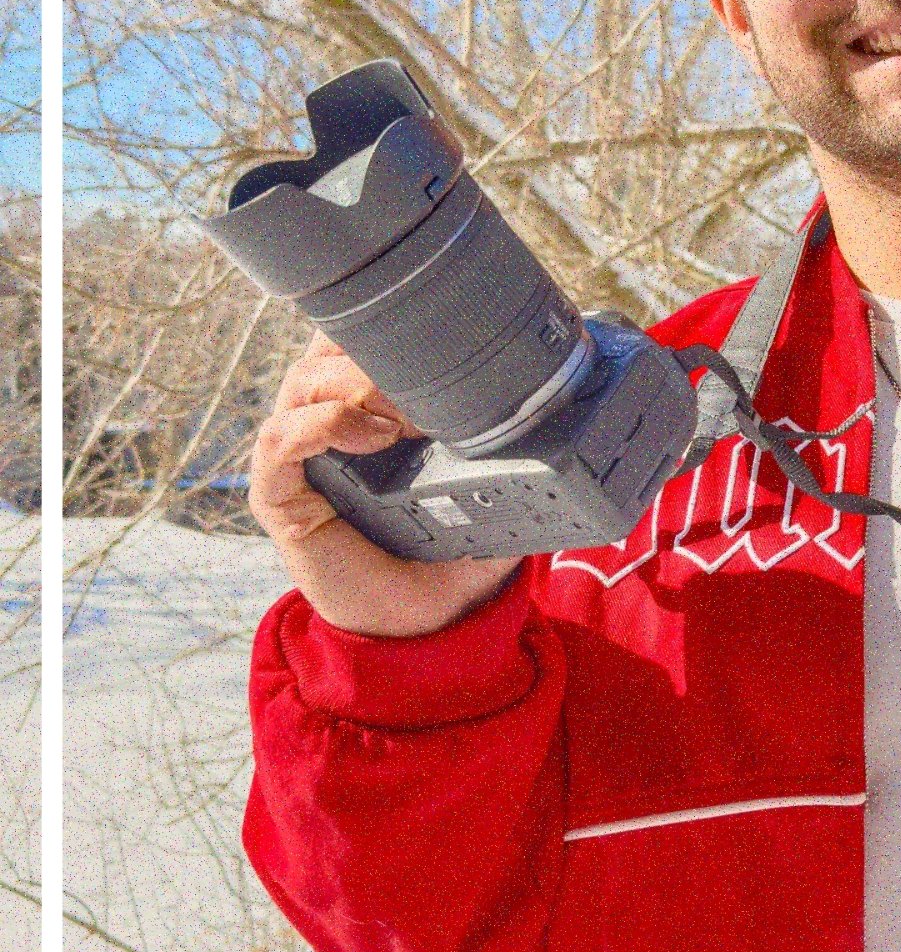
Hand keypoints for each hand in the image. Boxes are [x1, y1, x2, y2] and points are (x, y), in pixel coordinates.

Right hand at [248, 334, 520, 637]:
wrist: (418, 622)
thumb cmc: (447, 551)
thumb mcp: (493, 491)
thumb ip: (516, 451)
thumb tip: (572, 415)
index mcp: (369, 408)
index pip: (359, 337)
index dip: (392, 329)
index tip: (447, 342)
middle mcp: (327, 421)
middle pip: (328, 349)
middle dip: (377, 352)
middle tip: (429, 381)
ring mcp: (298, 454)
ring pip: (305, 383)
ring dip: (359, 387)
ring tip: (410, 419)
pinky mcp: (277, 493)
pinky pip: (279, 439)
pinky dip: (324, 425)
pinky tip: (374, 439)